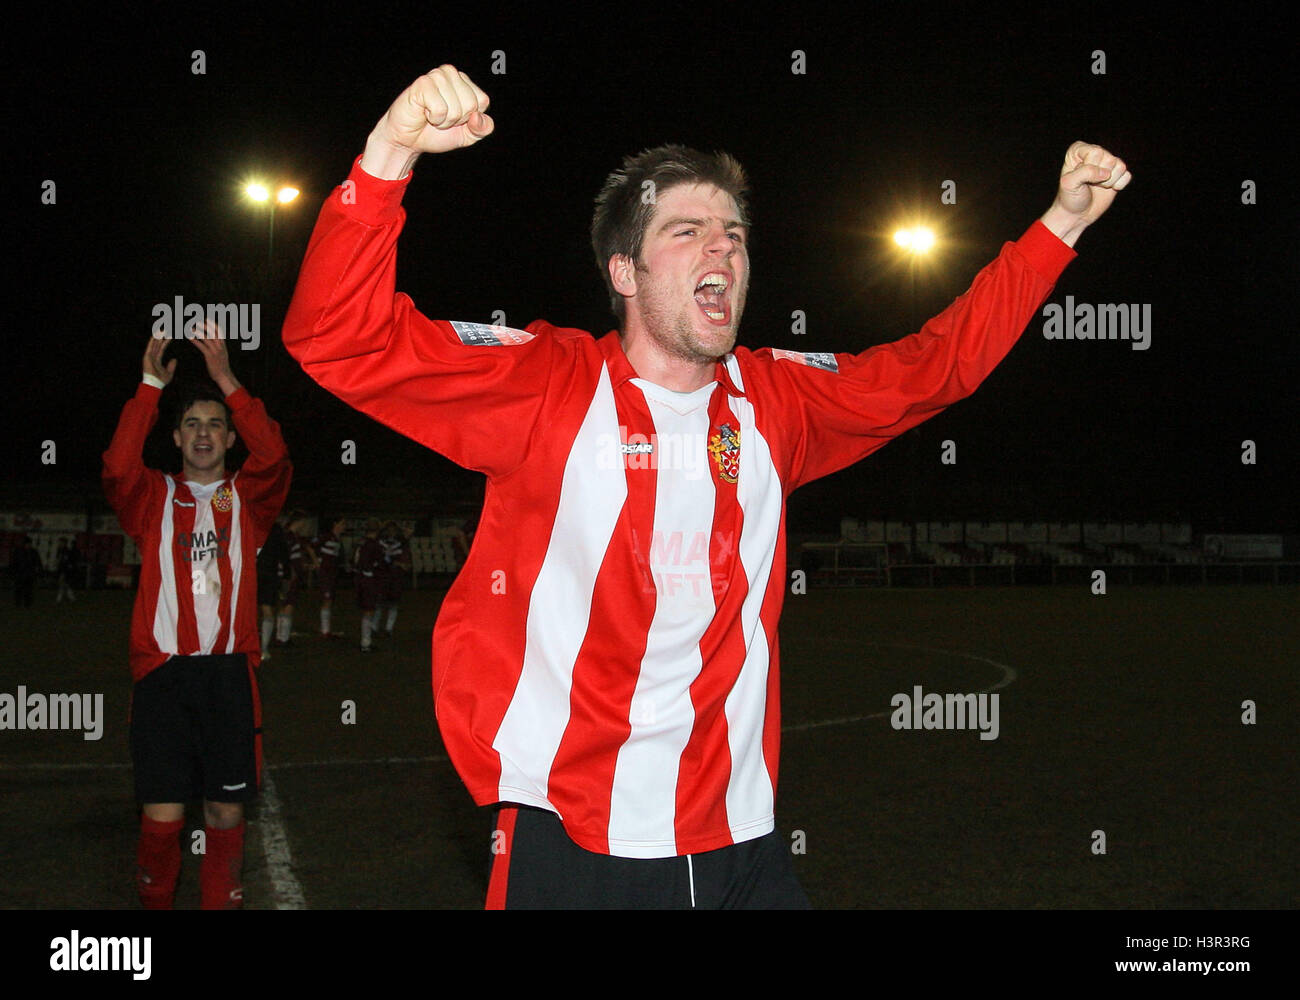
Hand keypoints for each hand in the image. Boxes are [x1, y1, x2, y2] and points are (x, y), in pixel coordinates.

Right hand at [144, 332, 177, 384]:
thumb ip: (172, 366)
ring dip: (156, 338)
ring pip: (153, 345)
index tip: (169, 336)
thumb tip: (175, 359)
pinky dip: (151, 342)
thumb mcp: (169, 373)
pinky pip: (150, 348)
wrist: (155, 384)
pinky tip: (154, 336)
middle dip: (160, 338)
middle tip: (164, 330)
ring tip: (160, 330)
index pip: (162, 349)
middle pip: (157, 345)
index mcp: (157, 360)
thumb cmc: (161, 380)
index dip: (165, 342)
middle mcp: (152, 357)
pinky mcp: (146, 357)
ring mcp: (149, 357)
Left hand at [192, 320, 240, 395]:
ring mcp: (215, 350)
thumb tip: (214, 340)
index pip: (219, 330)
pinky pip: (202, 346)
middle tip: (195, 322)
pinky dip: (195, 341)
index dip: (212, 323)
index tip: (206, 319)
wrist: (224, 376)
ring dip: (197, 332)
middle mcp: (220, 346)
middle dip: (203, 325)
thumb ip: (219, 346)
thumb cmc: (222, 366)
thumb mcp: (223, 353)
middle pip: (212, 331)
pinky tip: (190, 338)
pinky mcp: (210, 356)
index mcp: (223, 344)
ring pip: (206, 337)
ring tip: (190, 329)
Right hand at [362, 65, 493, 178]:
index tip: (455, 119)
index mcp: (464, 82)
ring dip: (444, 121)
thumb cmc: (436, 134)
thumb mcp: (467, 135)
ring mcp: (436, 76)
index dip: (470, 118)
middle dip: (457, 120)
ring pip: (456, 108)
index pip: (483, 101)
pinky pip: (441, 109)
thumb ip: (483, 129)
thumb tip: (479, 117)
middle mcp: (451, 73)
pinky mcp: (423, 83)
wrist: (408, 141)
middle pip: (471, 105)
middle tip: (441, 118)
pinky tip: (424, 113)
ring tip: (432, 116)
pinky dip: (434, 118)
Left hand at [1040, 141, 1130, 246]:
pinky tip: (1107, 189)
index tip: (1079, 178)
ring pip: (1120, 167)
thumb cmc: (1070, 198)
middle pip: (1109, 159)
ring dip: (1108, 182)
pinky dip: (1118, 186)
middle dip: (1099, 177)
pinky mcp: (1118, 173)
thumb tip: (1106, 173)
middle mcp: (1094, 152)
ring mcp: (1107, 162)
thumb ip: (1084, 172)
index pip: (1096, 152)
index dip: (1089, 169)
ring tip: (1096, 186)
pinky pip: (1127, 176)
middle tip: (1089, 184)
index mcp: (1078, 150)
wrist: (1076, 215)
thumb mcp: (1069, 184)